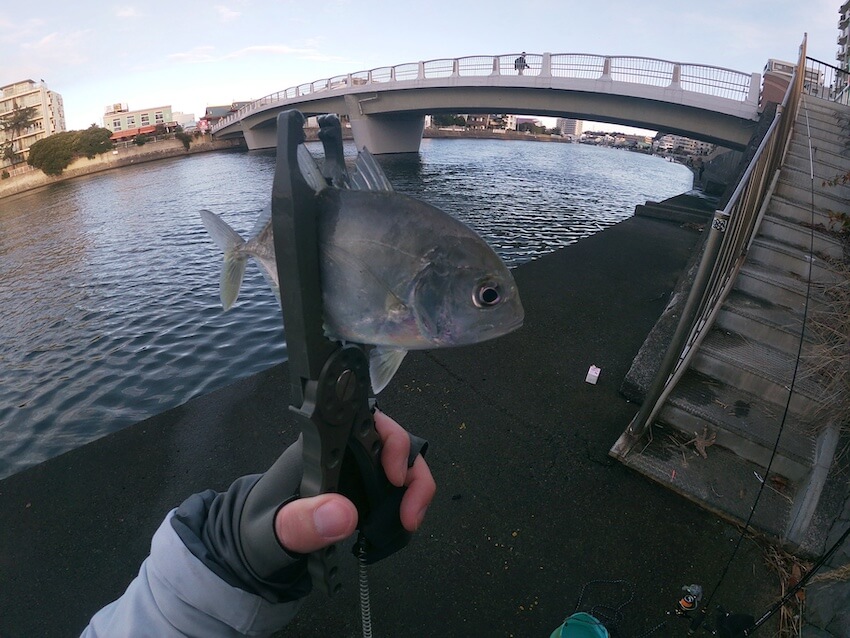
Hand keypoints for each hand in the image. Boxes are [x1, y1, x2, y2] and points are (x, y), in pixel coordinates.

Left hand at [274, 411, 435, 553]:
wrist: (258, 547)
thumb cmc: (259, 530)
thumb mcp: (272, 532)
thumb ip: (301, 523)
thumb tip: (343, 514)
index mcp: (320, 446)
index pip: (365, 420)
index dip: (391, 439)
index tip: (395, 477)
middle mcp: (343, 451)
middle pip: (393, 440)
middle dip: (411, 469)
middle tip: (409, 513)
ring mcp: (357, 469)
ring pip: (402, 461)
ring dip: (415, 487)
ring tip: (409, 521)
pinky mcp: (365, 489)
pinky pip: (398, 486)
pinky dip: (408, 502)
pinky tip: (400, 525)